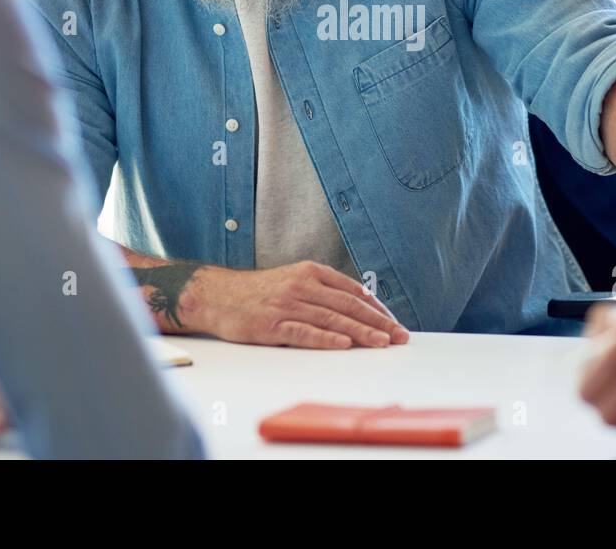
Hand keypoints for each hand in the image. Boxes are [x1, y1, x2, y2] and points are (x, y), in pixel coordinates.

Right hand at [197, 261, 410, 348]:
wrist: (216, 295)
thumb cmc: (256, 292)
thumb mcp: (292, 280)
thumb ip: (320, 291)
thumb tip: (355, 307)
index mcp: (309, 272)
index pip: (352, 290)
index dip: (377, 307)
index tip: (394, 322)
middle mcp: (301, 285)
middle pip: (348, 304)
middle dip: (378, 322)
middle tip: (399, 336)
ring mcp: (287, 305)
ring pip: (332, 318)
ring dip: (361, 332)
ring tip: (382, 342)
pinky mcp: (272, 324)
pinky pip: (304, 332)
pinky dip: (327, 338)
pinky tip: (344, 344)